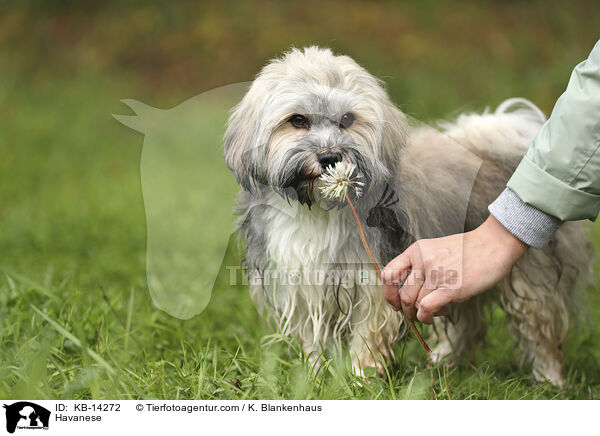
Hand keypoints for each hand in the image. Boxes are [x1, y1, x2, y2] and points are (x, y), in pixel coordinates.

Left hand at [381, 215, 527, 323]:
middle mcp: (422, 261)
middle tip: (416, 314)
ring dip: (420, 315)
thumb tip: (409, 299)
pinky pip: (426, 308)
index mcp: (416, 250)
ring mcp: (435, 274)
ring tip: (434, 313)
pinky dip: (426, 317)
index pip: (388, 274)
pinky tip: (436, 316)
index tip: (396, 302)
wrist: (493, 244)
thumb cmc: (467, 251)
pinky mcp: (451, 287)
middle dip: (406, 310)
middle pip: (402, 295)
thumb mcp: (435, 250)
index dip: (388, 293)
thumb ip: (421, 268)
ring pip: (415, 304)